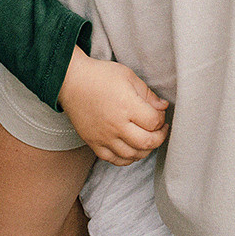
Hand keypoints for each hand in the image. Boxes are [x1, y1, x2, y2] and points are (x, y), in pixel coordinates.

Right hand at [57, 48, 167, 164]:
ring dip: (145, 150)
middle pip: (147, 142)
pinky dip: (127, 158)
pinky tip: (131, 149)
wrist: (71, 82)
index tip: (159, 113)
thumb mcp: (128, 76)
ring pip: (133, 155)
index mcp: (127, 105)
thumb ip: (148, 94)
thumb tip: (163, 107)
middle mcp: (116, 125)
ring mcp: (104, 136)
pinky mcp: (93, 143)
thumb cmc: (100, 76)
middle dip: (160, 137)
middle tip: (160, 129)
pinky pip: (114, 160)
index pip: (154, 122)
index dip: (161, 119)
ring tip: (147, 139)